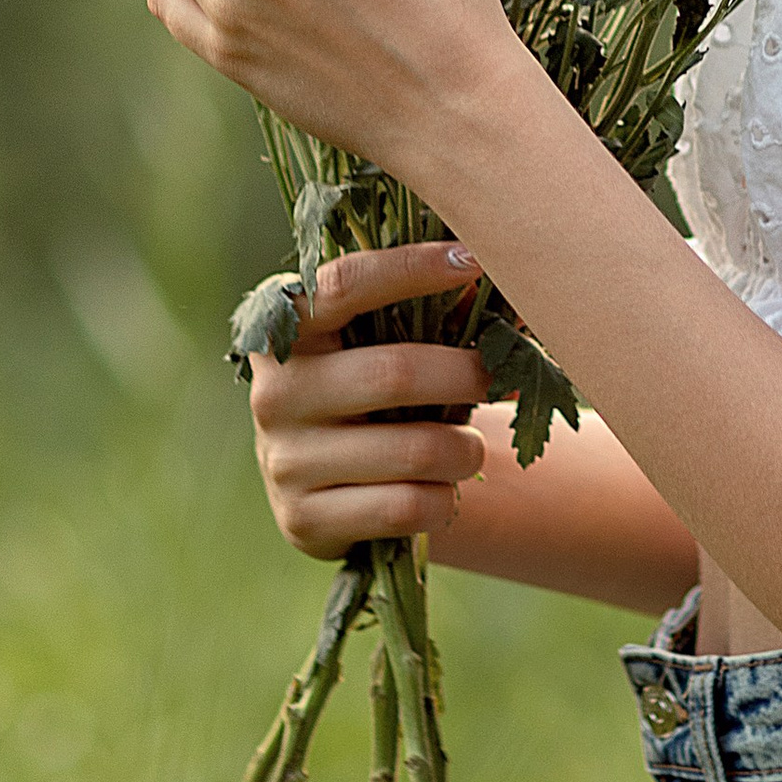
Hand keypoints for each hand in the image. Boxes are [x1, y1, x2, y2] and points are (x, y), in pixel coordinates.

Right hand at [247, 240, 496, 557]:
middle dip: (467, 375)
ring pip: (414, 450)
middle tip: (500, 377)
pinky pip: (406, 507)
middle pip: (395, 373)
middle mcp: (274, 392)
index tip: (474, 262)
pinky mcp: (304, 519)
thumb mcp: (388, 348)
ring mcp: (284, 460)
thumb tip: (507, 298)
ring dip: (466, 449)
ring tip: (470, 448)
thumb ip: (435, 316)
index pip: (344, 284)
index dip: (410, 268)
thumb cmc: (372, 398)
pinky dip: (443, 498)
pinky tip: (440, 491)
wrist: (326, 490)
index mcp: (286, 330)